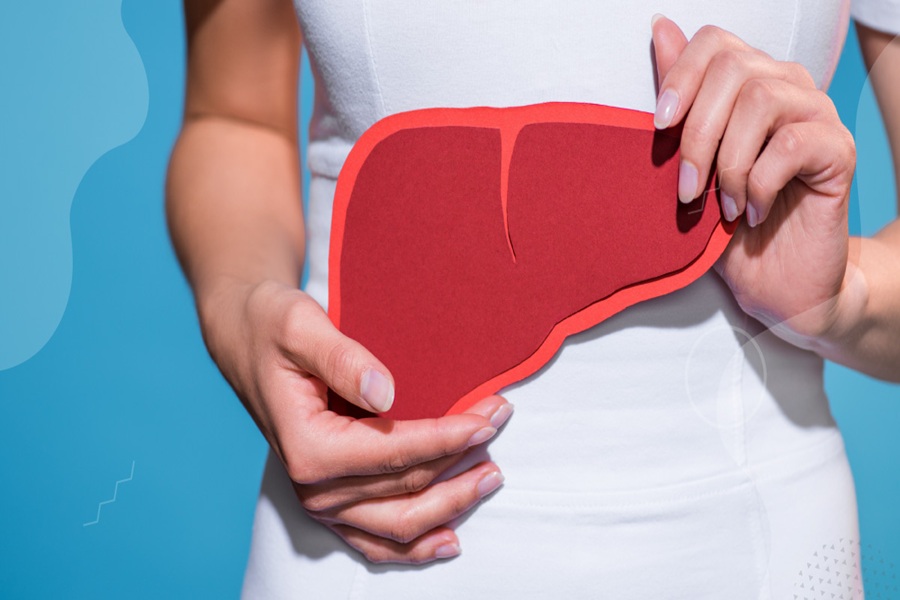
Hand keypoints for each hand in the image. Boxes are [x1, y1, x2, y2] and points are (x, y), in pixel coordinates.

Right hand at [199, 278, 512, 563]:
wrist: (246, 337)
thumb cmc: (271, 327)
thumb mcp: (300, 326)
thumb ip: (342, 358)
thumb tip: (384, 391)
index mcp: (308, 447)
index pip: (396, 452)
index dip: (448, 437)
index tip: (488, 417)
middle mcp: (313, 486)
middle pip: (406, 489)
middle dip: (462, 461)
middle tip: (499, 424)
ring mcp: (321, 501)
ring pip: (399, 525)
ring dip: (450, 505)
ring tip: (490, 477)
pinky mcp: (329, 502)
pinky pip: (375, 542)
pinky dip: (413, 545)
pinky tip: (448, 539)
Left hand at [651, 16, 858, 346]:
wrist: (774, 284)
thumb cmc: (726, 224)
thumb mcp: (688, 164)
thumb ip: (681, 100)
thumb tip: (661, 29)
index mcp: (748, 83)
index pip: (715, 43)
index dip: (680, 75)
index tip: (657, 126)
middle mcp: (787, 88)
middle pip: (734, 70)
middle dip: (697, 133)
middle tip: (686, 189)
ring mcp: (816, 116)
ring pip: (761, 101)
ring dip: (728, 162)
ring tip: (722, 206)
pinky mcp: (839, 151)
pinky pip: (790, 144)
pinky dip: (758, 183)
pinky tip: (751, 212)